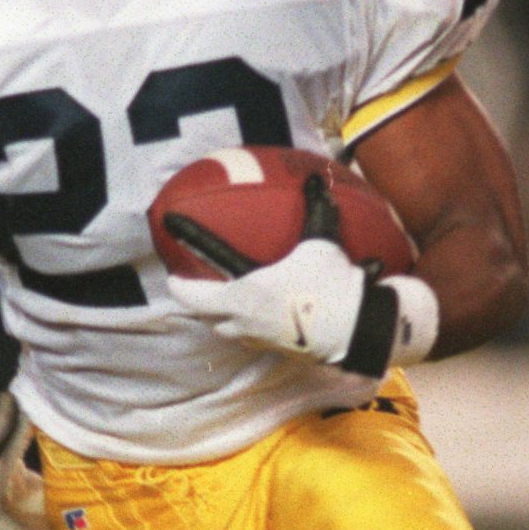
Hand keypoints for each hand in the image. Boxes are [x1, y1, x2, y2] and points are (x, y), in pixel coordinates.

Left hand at [163, 173, 432, 375]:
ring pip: (228, 330)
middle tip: (195, 289)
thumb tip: (314, 178)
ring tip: (227, 304)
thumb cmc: (330, 285)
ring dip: (222, 318)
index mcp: (242, 295)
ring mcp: (260, 340)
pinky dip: (249, 328)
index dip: (178, 286)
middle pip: (206, 316)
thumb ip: (315, 208)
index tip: (171, 278)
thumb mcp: (321, 241)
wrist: (357, 329)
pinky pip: (253, 339)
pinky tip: (265, 317)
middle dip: (198, 303)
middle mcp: (244, 321)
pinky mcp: (279, 351)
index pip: (193, 295)